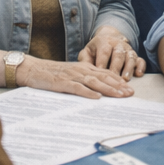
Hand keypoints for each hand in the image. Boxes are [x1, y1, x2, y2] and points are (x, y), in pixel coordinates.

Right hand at [17, 55, 134, 99]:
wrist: (33, 69)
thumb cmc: (52, 73)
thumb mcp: (71, 74)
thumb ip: (84, 79)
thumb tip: (98, 90)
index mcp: (84, 67)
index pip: (105, 73)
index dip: (118, 80)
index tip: (129, 88)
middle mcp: (80, 70)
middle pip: (103, 77)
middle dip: (118, 85)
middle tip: (130, 93)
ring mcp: (72, 76)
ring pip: (94, 82)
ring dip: (108, 89)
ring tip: (119, 95)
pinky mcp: (62, 83)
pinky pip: (77, 88)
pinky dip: (88, 93)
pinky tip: (97, 98)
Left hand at [77, 25, 146, 79]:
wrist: (109, 38)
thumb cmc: (96, 50)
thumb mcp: (88, 51)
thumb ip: (84, 59)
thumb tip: (83, 70)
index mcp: (104, 41)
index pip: (104, 52)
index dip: (102, 63)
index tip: (100, 75)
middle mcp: (118, 44)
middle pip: (118, 55)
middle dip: (116, 68)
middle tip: (114, 80)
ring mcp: (128, 49)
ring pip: (130, 57)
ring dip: (129, 68)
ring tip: (126, 79)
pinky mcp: (135, 55)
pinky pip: (140, 60)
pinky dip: (141, 66)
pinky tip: (139, 74)